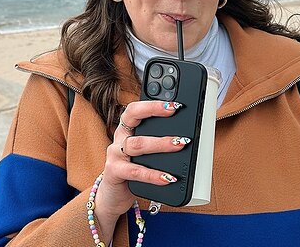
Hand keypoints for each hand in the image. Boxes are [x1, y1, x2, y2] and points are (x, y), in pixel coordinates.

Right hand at [93, 100, 187, 240]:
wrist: (113, 196)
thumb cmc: (133, 169)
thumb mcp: (144, 152)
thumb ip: (157, 140)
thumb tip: (185, 137)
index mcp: (127, 128)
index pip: (136, 108)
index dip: (153, 103)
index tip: (173, 103)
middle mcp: (119, 138)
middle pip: (133, 117)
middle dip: (154, 111)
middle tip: (175, 110)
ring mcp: (115, 155)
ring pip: (137, 144)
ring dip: (161, 143)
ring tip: (180, 144)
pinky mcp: (114, 172)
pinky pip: (135, 171)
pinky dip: (153, 175)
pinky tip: (168, 177)